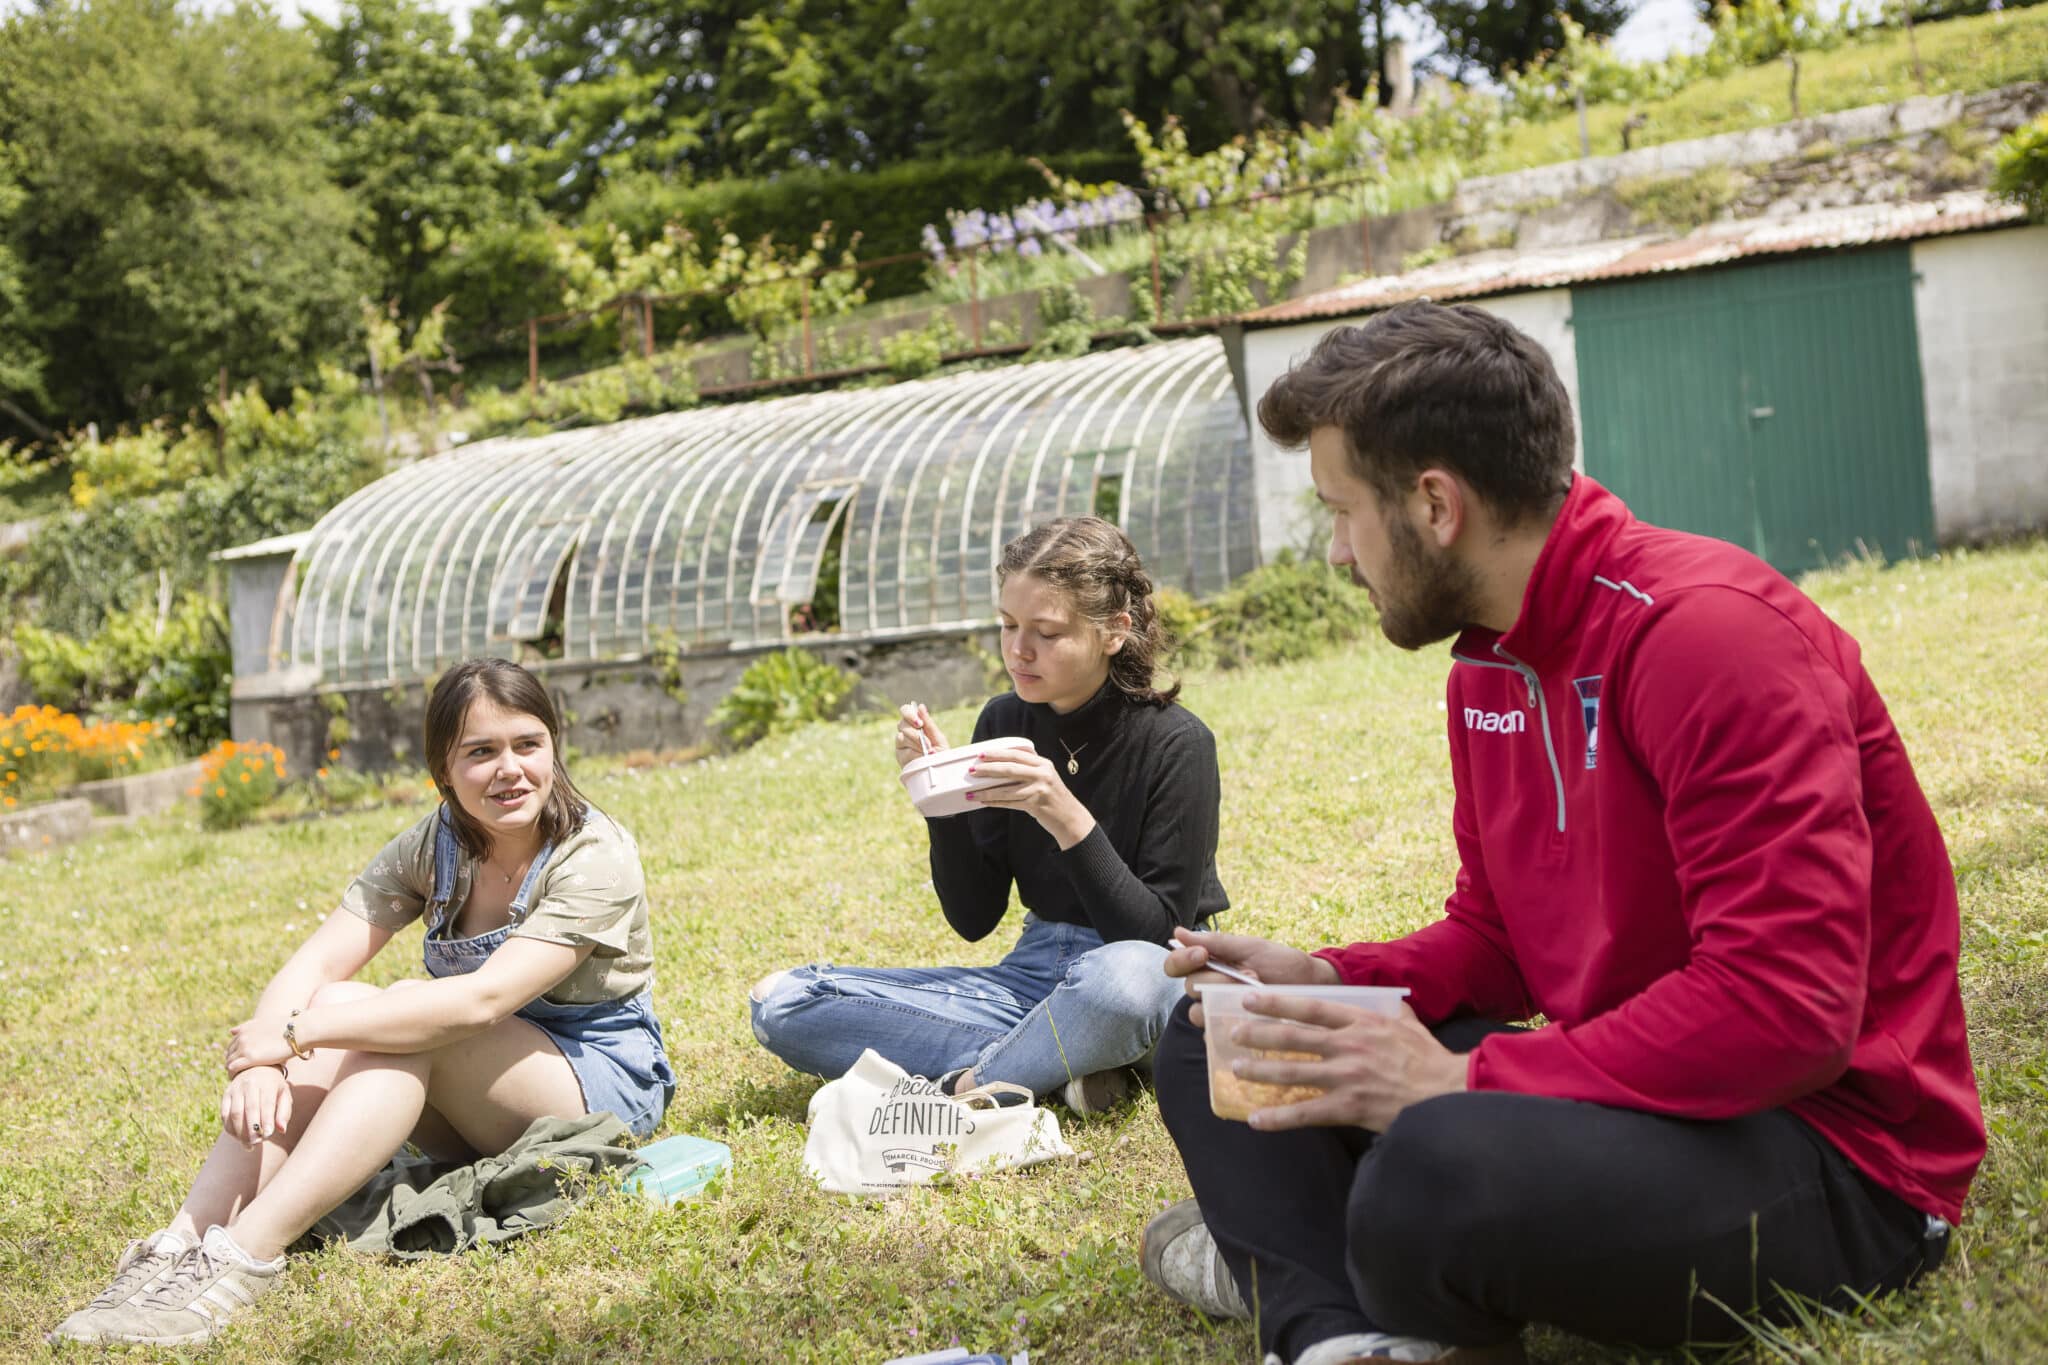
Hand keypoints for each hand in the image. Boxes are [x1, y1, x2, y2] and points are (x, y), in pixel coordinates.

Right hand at [220, 1064, 292, 1145]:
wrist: (256, 1068)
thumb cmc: (274, 1086)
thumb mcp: (284, 1094)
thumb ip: (284, 1112)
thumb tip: (281, 1130)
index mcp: (267, 1083)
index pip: (266, 1103)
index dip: (266, 1120)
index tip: (267, 1135)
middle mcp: (249, 1084)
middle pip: (249, 1109)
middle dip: (252, 1129)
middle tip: (257, 1143)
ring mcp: (235, 1089)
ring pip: (235, 1113)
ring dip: (240, 1132)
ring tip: (248, 1145)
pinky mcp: (226, 1095)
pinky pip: (225, 1114)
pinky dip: (230, 1128)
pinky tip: (238, 1138)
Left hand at [224, 1016, 293, 1075]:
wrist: (299, 1031)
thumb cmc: (288, 1029)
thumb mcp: (265, 1023)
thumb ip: (248, 1027)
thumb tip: (233, 1031)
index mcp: (245, 1029)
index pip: (232, 1044)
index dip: (235, 1054)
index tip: (240, 1062)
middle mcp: (242, 1037)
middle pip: (229, 1053)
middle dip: (232, 1062)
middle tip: (239, 1072)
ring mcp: (245, 1047)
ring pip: (229, 1061)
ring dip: (231, 1069)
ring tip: (238, 1078)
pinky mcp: (250, 1058)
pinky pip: (232, 1068)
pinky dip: (232, 1074)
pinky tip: (238, 1079)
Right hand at [894, 703, 949, 769]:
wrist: (941, 770)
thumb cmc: (940, 752)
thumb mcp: (938, 737)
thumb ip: (928, 723)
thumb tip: (920, 706)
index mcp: (914, 723)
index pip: (905, 710)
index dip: (909, 714)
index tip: (920, 723)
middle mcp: (905, 731)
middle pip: (902, 724)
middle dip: (915, 733)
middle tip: (927, 742)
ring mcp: (901, 744)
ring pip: (901, 738)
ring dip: (916, 744)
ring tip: (929, 751)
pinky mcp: (900, 756)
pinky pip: (903, 751)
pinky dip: (915, 754)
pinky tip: (923, 757)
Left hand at [962, 746, 1093, 847]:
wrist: (1070, 817)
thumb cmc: (1053, 796)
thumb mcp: (1045, 777)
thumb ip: (1029, 769)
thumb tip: (1000, 764)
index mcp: (1043, 763)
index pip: (1017, 754)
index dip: (998, 753)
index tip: (981, 754)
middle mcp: (1042, 774)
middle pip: (1010, 769)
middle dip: (989, 769)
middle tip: (972, 771)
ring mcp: (1039, 790)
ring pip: (1007, 789)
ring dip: (986, 791)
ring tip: (972, 791)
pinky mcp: (1035, 804)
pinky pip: (1009, 803)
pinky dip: (995, 802)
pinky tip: (983, 801)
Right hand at [1166, 928, 1338, 1026]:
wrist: (1313, 987)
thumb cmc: (1283, 963)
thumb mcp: (1252, 947)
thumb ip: (1216, 942)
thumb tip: (1179, 932)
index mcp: (1210, 964)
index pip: (1176, 964)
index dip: (1181, 960)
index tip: (1202, 955)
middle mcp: (1209, 988)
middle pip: (1188, 987)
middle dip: (1215, 979)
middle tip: (1249, 975)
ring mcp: (1218, 1012)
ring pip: (1197, 1013)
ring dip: (1222, 1002)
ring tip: (1253, 996)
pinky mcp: (1231, 1033)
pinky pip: (1214, 1035)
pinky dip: (1227, 1026)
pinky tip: (1248, 1018)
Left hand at [1229, 994, 1465, 1132]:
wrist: (1448, 1092)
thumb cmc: (1427, 1058)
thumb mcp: (1406, 1021)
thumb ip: (1386, 1007)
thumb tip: (1378, 995)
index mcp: (1361, 1021)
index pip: (1310, 1007)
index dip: (1276, 1002)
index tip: (1249, 999)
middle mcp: (1350, 1045)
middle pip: (1293, 1037)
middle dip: (1259, 1034)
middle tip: (1233, 1033)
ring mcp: (1348, 1077)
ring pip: (1293, 1072)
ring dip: (1261, 1071)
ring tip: (1237, 1069)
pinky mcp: (1350, 1107)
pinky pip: (1306, 1113)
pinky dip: (1278, 1117)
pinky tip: (1255, 1119)